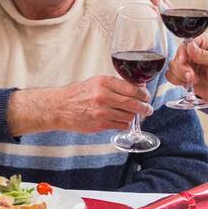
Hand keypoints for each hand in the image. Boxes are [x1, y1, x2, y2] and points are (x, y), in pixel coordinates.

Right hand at [12, 76, 150, 135]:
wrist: (59, 108)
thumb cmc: (77, 94)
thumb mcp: (95, 82)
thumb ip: (115, 85)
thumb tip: (137, 88)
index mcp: (104, 82)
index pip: (132, 89)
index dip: (143, 94)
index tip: (146, 96)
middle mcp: (103, 96)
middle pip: (133, 104)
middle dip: (144, 108)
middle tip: (148, 109)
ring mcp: (101, 112)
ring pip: (128, 116)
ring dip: (133, 117)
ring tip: (133, 116)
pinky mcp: (99, 124)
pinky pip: (120, 126)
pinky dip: (124, 124)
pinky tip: (122, 121)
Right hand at [167, 34, 207, 102]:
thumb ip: (205, 54)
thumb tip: (190, 47)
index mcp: (204, 43)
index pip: (188, 42)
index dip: (183, 51)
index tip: (184, 59)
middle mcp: (193, 52)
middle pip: (178, 54)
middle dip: (183, 67)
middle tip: (191, 74)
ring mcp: (187, 64)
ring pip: (173, 65)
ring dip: (181, 74)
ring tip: (194, 79)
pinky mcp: (182, 74)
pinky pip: (170, 75)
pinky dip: (177, 80)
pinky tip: (187, 82)